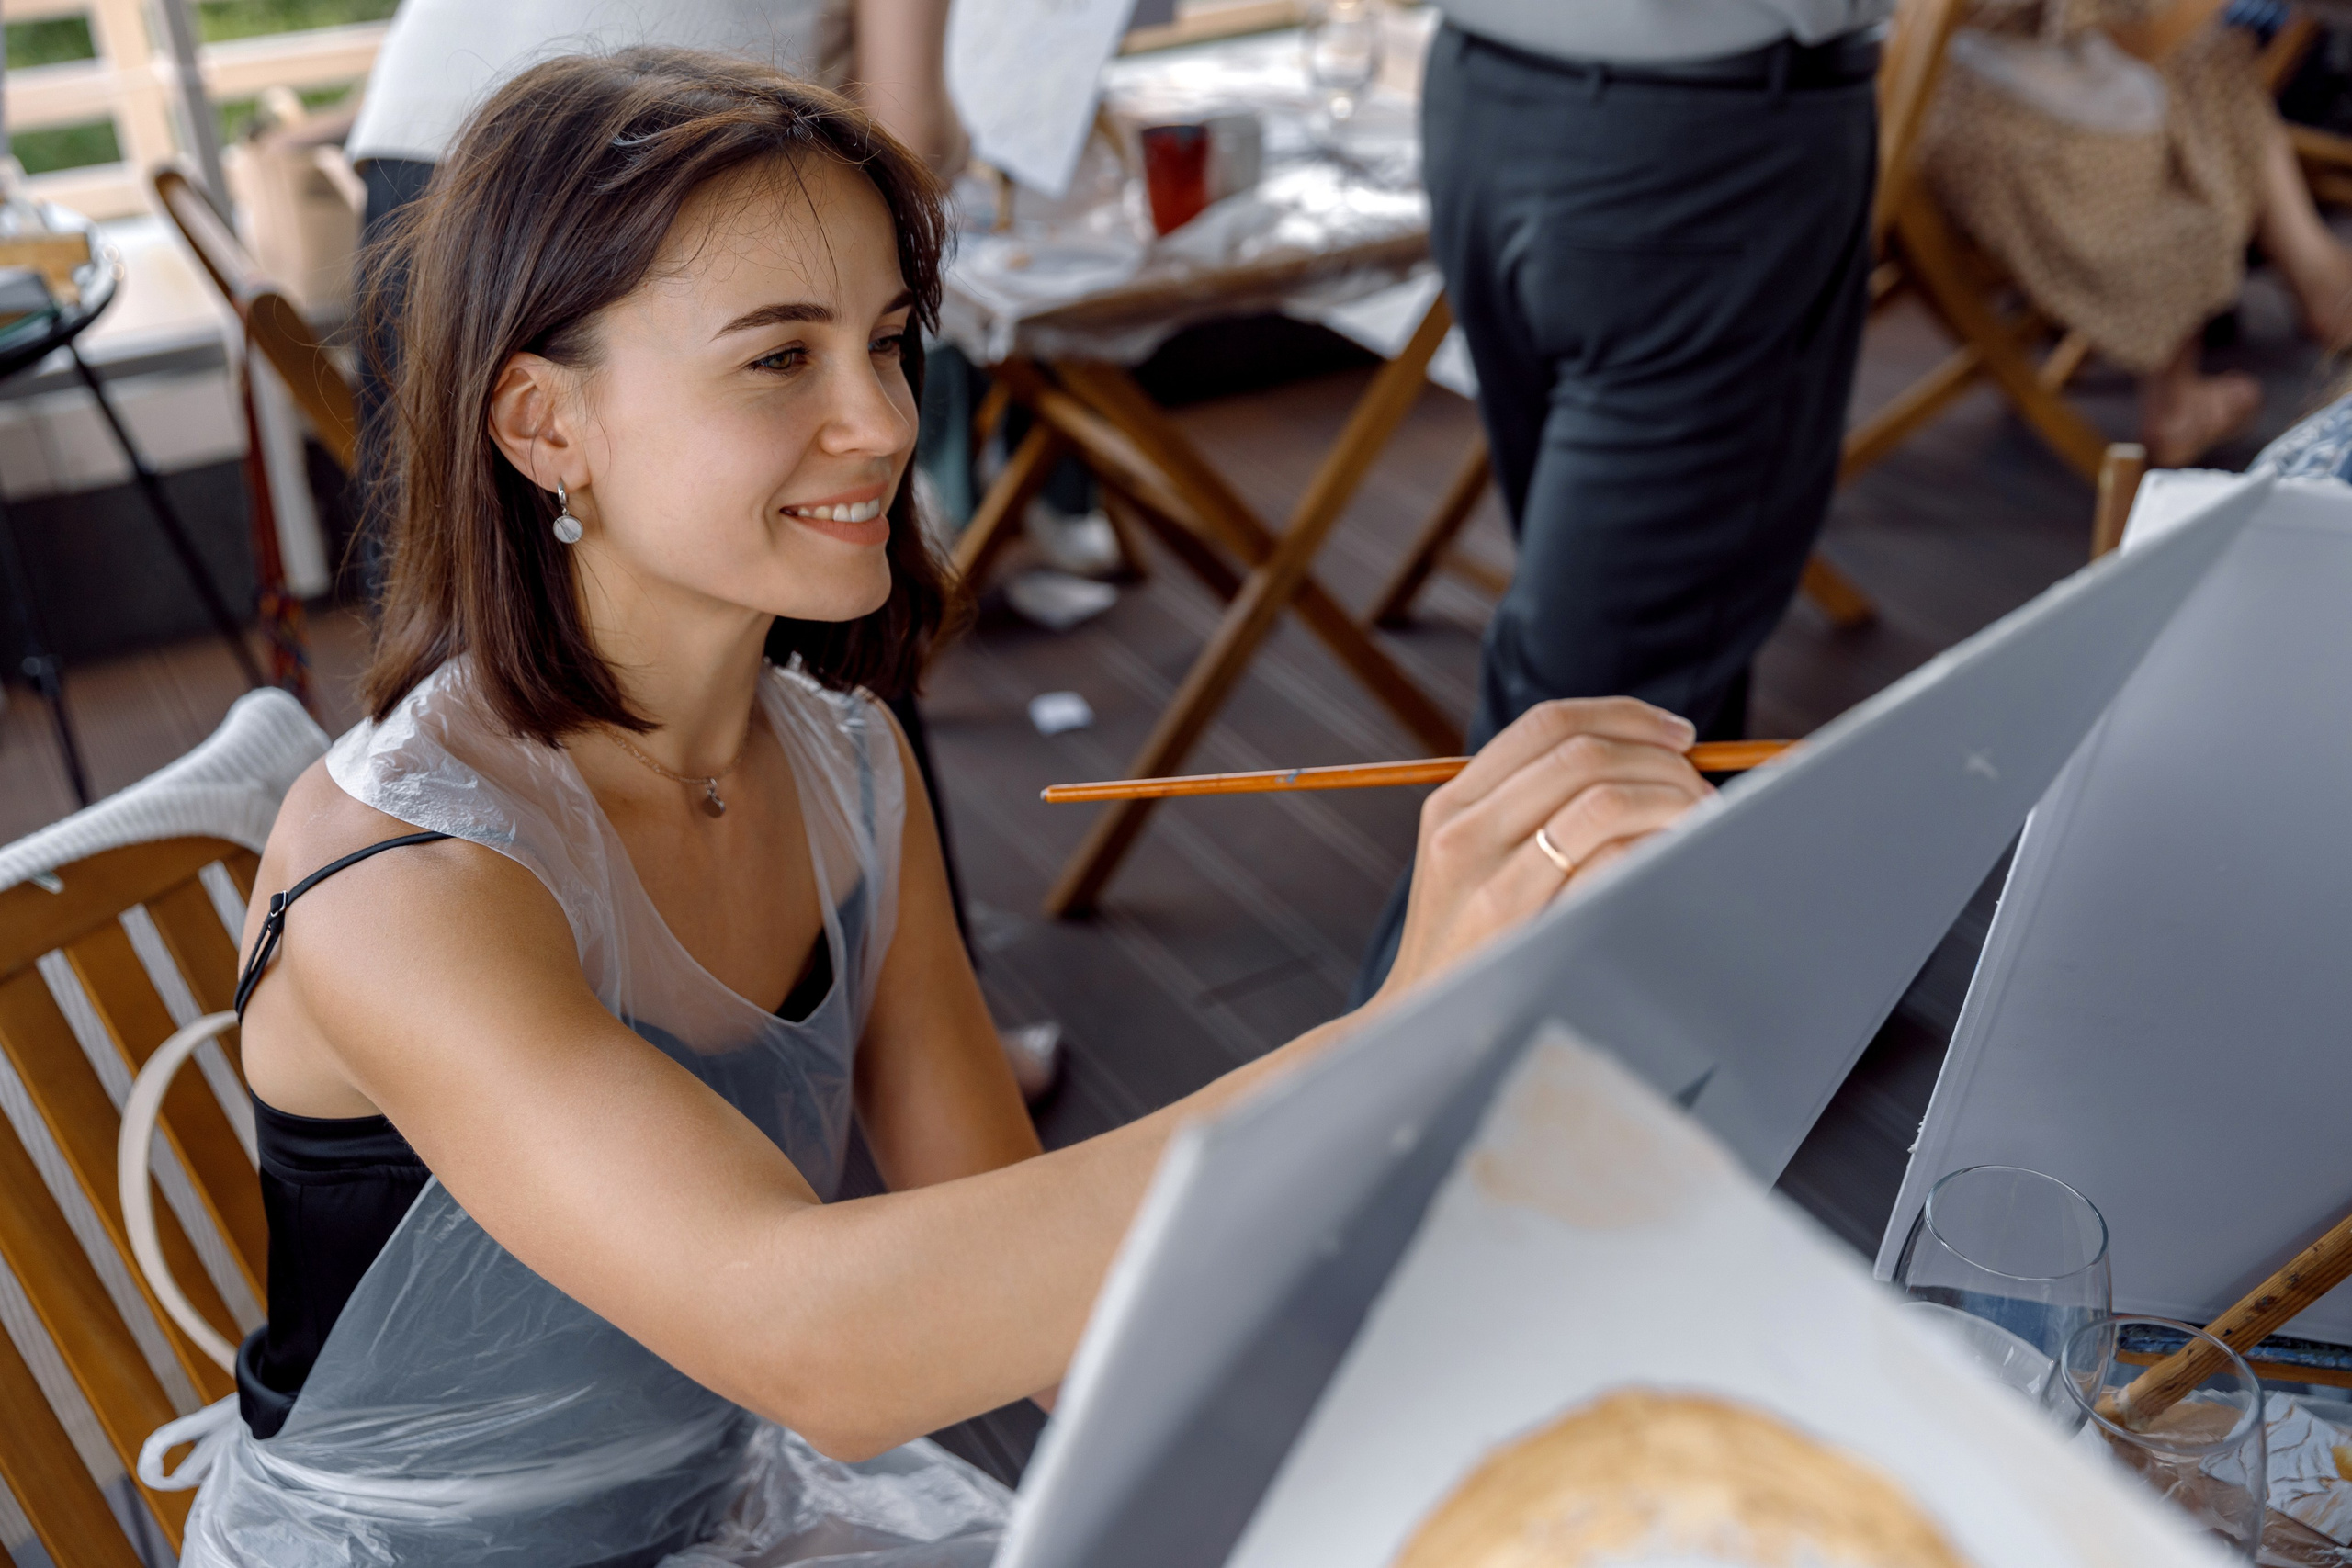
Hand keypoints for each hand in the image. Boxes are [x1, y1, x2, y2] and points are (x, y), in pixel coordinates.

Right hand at [1379, 697, 1711, 1001]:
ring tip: (1699, 824)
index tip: (1680, 734)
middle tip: (1700, 788)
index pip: (1548, 722)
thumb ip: (1525, 811)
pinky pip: (1607, 858)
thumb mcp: (1470, 865)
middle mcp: (1464, 829)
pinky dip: (1655, 848)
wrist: (1423, 1027)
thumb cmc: (1469, 945)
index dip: (1624, 715)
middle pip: (1581, 752)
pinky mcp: (1519, 924)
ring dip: (1670, 801)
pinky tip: (1676, 862)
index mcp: (1453, 803)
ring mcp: (1488, 878)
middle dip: (1660, 760)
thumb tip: (1633, 760)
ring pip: (1602, 798)